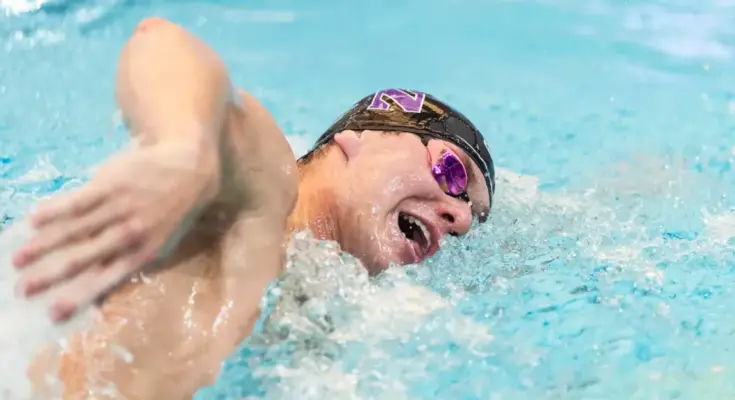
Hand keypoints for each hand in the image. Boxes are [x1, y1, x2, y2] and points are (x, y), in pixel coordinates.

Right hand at [11, 140, 218, 322]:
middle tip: (22, 289)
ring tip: (18, 258)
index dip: (76, 297)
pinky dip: (53, 211)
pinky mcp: (111, 185)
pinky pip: (76, 201)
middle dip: (49, 276)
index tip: (52, 312)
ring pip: (72, 231)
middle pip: (81, 259)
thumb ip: (129, 258)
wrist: (190, 170)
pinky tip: (33, 220)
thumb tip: (97, 281)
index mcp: (141, 254)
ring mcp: (118, 208)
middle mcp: (128, 234)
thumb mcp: (160, 242)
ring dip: (42, 246)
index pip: (103, 280)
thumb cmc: (171, 211)